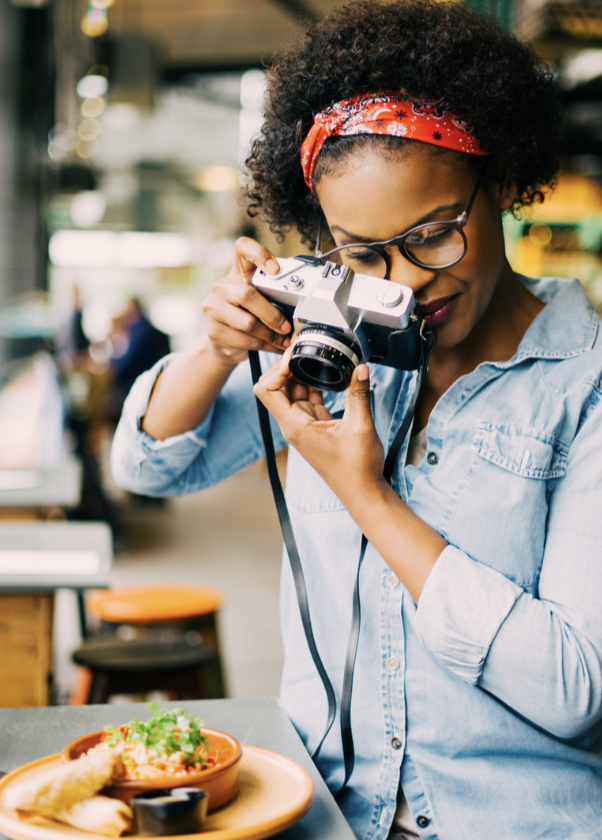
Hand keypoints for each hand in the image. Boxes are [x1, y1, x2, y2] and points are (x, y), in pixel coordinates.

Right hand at [202, 237, 291, 366]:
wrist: (224, 342)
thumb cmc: (248, 315)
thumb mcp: (260, 299)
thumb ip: (274, 294)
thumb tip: (303, 300)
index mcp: (238, 273)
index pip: (243, 248)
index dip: (259, 254)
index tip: (276, 269)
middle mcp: (222, 287)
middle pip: (247, 295)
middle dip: (272, 315)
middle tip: (287, 327)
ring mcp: (214, 308)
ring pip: (248, 323)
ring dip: (271, 335)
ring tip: (283, 340)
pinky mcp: (214, 330)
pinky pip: (245, 340)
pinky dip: (265, 346)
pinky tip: (274, 347)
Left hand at [253, 348, 386, 510]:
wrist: (362, 492)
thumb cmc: (357, 468)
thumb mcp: (360, 426)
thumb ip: (358, 394)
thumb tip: (359, 367)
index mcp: (295, 425)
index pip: (266, 390)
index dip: (276, 369)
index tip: (295, 355)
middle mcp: (293, 424)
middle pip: (275, 387)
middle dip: (286, 367)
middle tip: (305, 349)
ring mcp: (303, 425)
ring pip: (291, 391)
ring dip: (300, 374)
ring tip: (316, 356)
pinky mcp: (314, 426)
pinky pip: (307, 398)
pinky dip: (312, 385)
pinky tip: (325, 374)